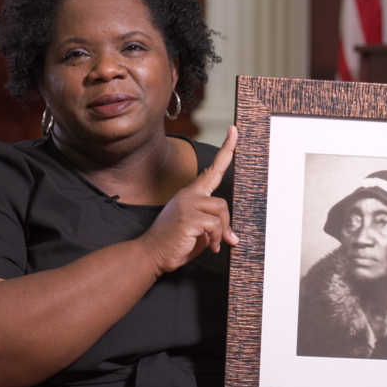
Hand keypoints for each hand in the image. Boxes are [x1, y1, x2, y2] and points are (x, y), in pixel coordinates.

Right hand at [141, 126, 238, 275]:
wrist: (151, 254)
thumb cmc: (173, 243)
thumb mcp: (199, 232)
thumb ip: (215, 227)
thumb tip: (232, 236)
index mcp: (191, 194)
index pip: (212, 169)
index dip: (226, 150)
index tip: (234, 131)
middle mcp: (188, 195)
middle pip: (222, 200)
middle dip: (227, 222)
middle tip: (228, 239)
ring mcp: (187, 204)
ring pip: (220, 211)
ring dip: (221, 231)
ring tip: (213, 244)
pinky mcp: (188, 217)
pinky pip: (215, 224)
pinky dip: (215, 238)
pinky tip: (208, 246)